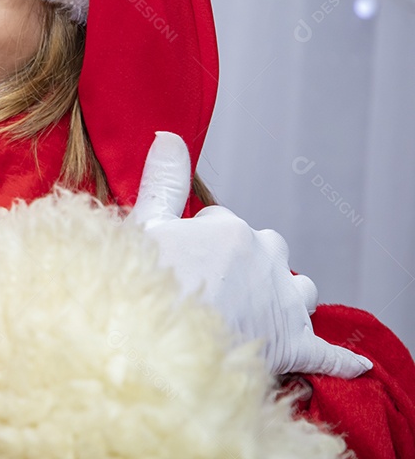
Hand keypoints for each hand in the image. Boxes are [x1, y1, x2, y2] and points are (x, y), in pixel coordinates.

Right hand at [130, 131, 371, 378]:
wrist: (155, 342)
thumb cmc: (144, 284)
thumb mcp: (145, 225)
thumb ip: (163, 180)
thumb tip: (169, 135)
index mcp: (230, 230)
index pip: (219, 223)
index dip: (198, 238)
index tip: (179, 255)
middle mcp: (265, 259)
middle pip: (267, 250)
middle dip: (250, 262)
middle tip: (213, 283)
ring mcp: (282, 303)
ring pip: (301, 290)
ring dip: (290, 295)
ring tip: (271, 308)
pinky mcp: (292, 346)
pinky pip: (325, 352)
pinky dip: (340, 359)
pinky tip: (354, 364)